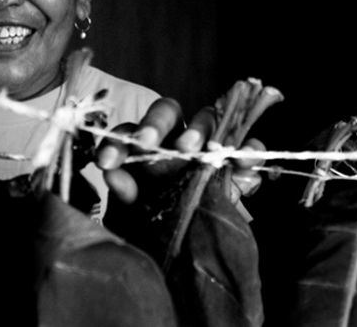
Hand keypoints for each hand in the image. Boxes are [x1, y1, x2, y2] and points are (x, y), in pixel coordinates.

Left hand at [96, 98, 264, 204]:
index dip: (116, 143)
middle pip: (167, 111)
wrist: (183, 246)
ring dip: (202, 130)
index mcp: (141, 146)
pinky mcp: (234, 164)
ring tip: (198, 151)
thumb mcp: (133, 210)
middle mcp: (172, 138)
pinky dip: (249, 151)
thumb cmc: (153, 219)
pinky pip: (247, 147)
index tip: (107, 162)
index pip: (127, 132)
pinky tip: (243, 165)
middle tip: (149, 142)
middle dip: (157, 122)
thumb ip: (124, 191)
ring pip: (207, 119)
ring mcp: (205, 147)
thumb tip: (113, 174)